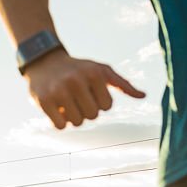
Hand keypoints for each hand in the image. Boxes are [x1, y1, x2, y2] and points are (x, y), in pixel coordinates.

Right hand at [24, 50, 145, 128]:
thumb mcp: (101, 70)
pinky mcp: (43, 100)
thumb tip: (143, 96)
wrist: (43, 60)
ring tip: (66, 101)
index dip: (98, 102)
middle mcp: (76, 80)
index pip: (107, 106)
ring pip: (77, 122)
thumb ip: (122, 84)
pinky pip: (60, 126)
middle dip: (86, 110)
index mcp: (94, 73)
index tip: (88, 91)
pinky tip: (56, 108)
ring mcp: (58, 91)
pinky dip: (59, 122)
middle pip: (92, 116)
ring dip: (73, 116)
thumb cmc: (78, 69)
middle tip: (76, 97)